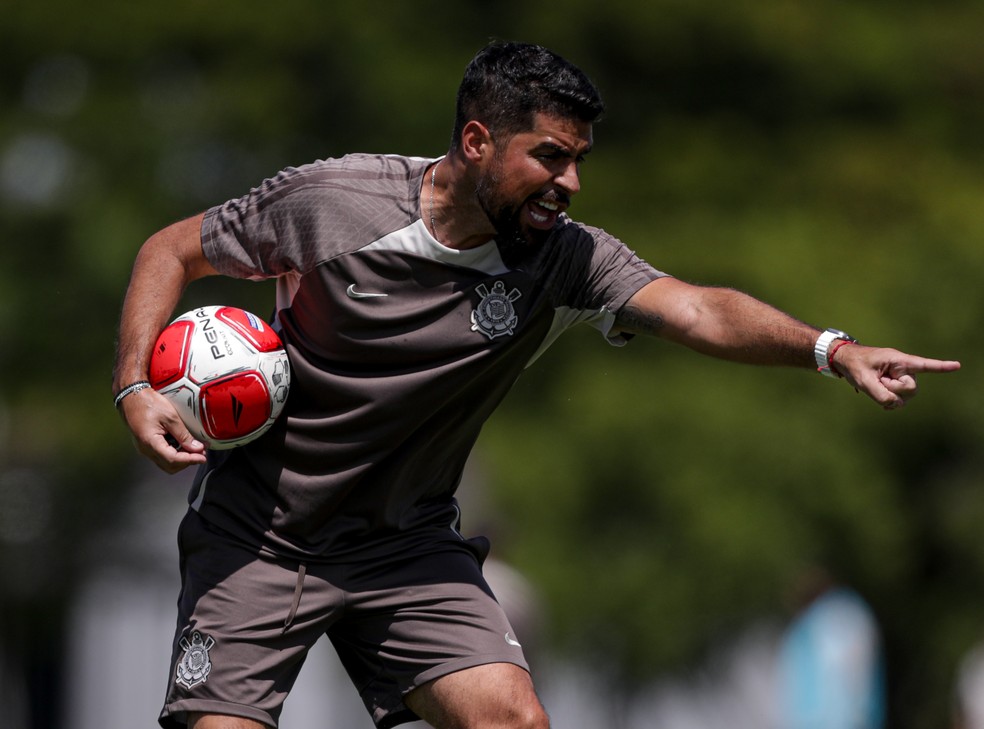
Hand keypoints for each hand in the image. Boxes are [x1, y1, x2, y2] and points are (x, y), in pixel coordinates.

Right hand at [118, 387, 206, 472]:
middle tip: (201, 454)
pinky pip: (161, 455)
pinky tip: (182, 445)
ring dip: (181, 459)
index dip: (190, 460)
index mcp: (150, 442)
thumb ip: (183, 434)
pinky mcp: (146, 445)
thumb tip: (196, 448)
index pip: (173, 459)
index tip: (203, 458)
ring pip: (165, 463)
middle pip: (170, 466)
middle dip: (187, 462)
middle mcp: (146, 449)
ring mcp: (144, 448)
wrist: (131, 396)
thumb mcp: (170, 416)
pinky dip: (174, 454)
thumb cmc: (147, 402)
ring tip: (194, 449)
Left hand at [832, 344, 960, 409]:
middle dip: (893, 390)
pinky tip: (882, 401)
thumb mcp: (864, 380)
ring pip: (905, 396)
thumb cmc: (855, 365)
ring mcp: (901, 377)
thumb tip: (896, 405)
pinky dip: (890, 402)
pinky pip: (899, 400)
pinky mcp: (896, 384)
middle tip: (876, 380)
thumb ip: (881, 395)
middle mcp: (904, 368)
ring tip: (875, 384)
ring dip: (889, 395)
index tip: (957, 365)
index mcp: (899, 360)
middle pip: (911, 389)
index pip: (924, 365)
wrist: (846, 361)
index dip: (941, 366)